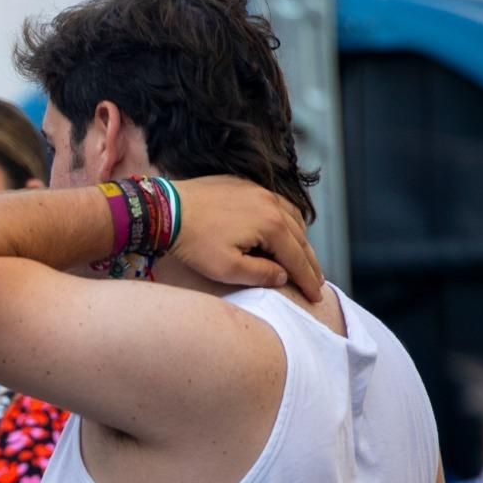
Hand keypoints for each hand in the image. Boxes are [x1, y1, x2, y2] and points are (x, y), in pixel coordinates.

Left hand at [170, 176, 323, 300]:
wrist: (165, 209)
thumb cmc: (193, 242)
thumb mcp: (227, 268)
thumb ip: (260, 274)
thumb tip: (283, 276)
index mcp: (272, 225)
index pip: (298, 258)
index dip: (308, 280)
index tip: (316, 297)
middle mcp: (272, 204)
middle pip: (300, 238)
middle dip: (310, 262)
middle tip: (317, 281)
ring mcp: (258, 191)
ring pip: (292, 217)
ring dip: (300, 239)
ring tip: (304, 257)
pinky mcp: (244, 185)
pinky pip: (275, 203)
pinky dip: (285, 219)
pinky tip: (282, 229)